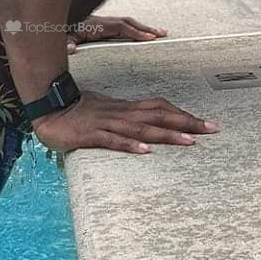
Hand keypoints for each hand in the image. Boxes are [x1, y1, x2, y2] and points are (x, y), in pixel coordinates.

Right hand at [32, 90, 219, 153]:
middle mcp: (120, 114)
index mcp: (124, 109)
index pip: (159, 108)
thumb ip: (124, 119)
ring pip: (141, 129)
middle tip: (212, 129)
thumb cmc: (76, 112)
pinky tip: (145, 151)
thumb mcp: (105, 112)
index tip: (204, 122)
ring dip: (166, 135)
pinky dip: (129, 145)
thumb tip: (144, 128)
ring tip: (189, 141)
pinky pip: (113, 140)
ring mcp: (106, 124)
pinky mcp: (91, 135)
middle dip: (185, 122)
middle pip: (158, 116)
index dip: (182, 114)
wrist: (48, 108)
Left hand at [66, 15, 166, 53]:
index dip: (135, 31)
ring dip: (143, 27)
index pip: (120, 27)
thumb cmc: (62, 31)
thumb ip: (67, 43)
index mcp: (96, 25)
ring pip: (128, 23)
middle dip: (146, 28)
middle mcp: (103, 21)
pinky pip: (123, 26)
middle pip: (128, 22)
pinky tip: (143, 34)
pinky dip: (135, 29)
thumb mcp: (63, 37)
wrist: (58, 21)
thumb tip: (70, 49)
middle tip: (163, 34)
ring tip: (160, 33)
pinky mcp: (104, 26)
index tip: (150, 38)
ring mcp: (104, 23)